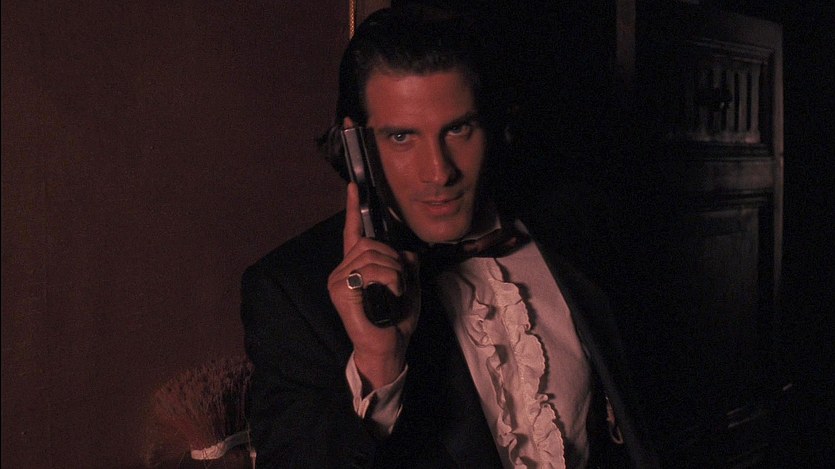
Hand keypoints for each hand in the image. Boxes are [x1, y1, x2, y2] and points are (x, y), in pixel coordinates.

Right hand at [327, 182, 420, 390]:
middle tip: (400, 280)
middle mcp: (343, 270)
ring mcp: (338, 279)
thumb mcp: (408, 286)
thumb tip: (408, 252)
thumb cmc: (395, 321)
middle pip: (370, 242)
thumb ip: (406, 266)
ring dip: (394, 271)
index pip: (354, 233)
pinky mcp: (340, 290)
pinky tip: (392, 294)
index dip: (354, 209)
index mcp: (356, 267)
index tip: (355, 187)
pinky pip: (370, 270)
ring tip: (396, 291)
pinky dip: (389, 279)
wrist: (388, 348)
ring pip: (372, 255)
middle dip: (393, 258)